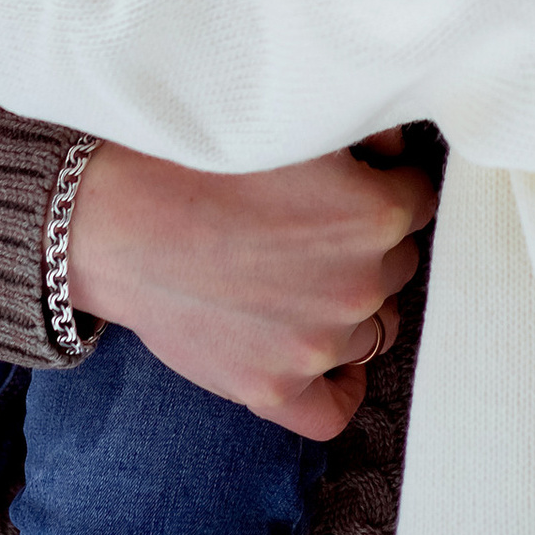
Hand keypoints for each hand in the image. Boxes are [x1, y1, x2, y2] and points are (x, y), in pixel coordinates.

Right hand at [65, 140, 435, 439]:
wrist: (117, 222)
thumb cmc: (197, 160)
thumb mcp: (294, 123)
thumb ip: (367, 132)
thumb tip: (396, 149)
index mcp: (376, 214)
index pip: (417, 200)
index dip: (385, 183)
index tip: (353, 179)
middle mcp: (360, 286)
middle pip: (397, 264)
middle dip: (367, 242)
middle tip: (311, 223)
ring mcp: (319, 345)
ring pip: (373, 327)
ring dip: (351, 303)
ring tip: (299, 276)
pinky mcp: (274, 389)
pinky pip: (335, 411)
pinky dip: (340, 386)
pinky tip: (330, 362)